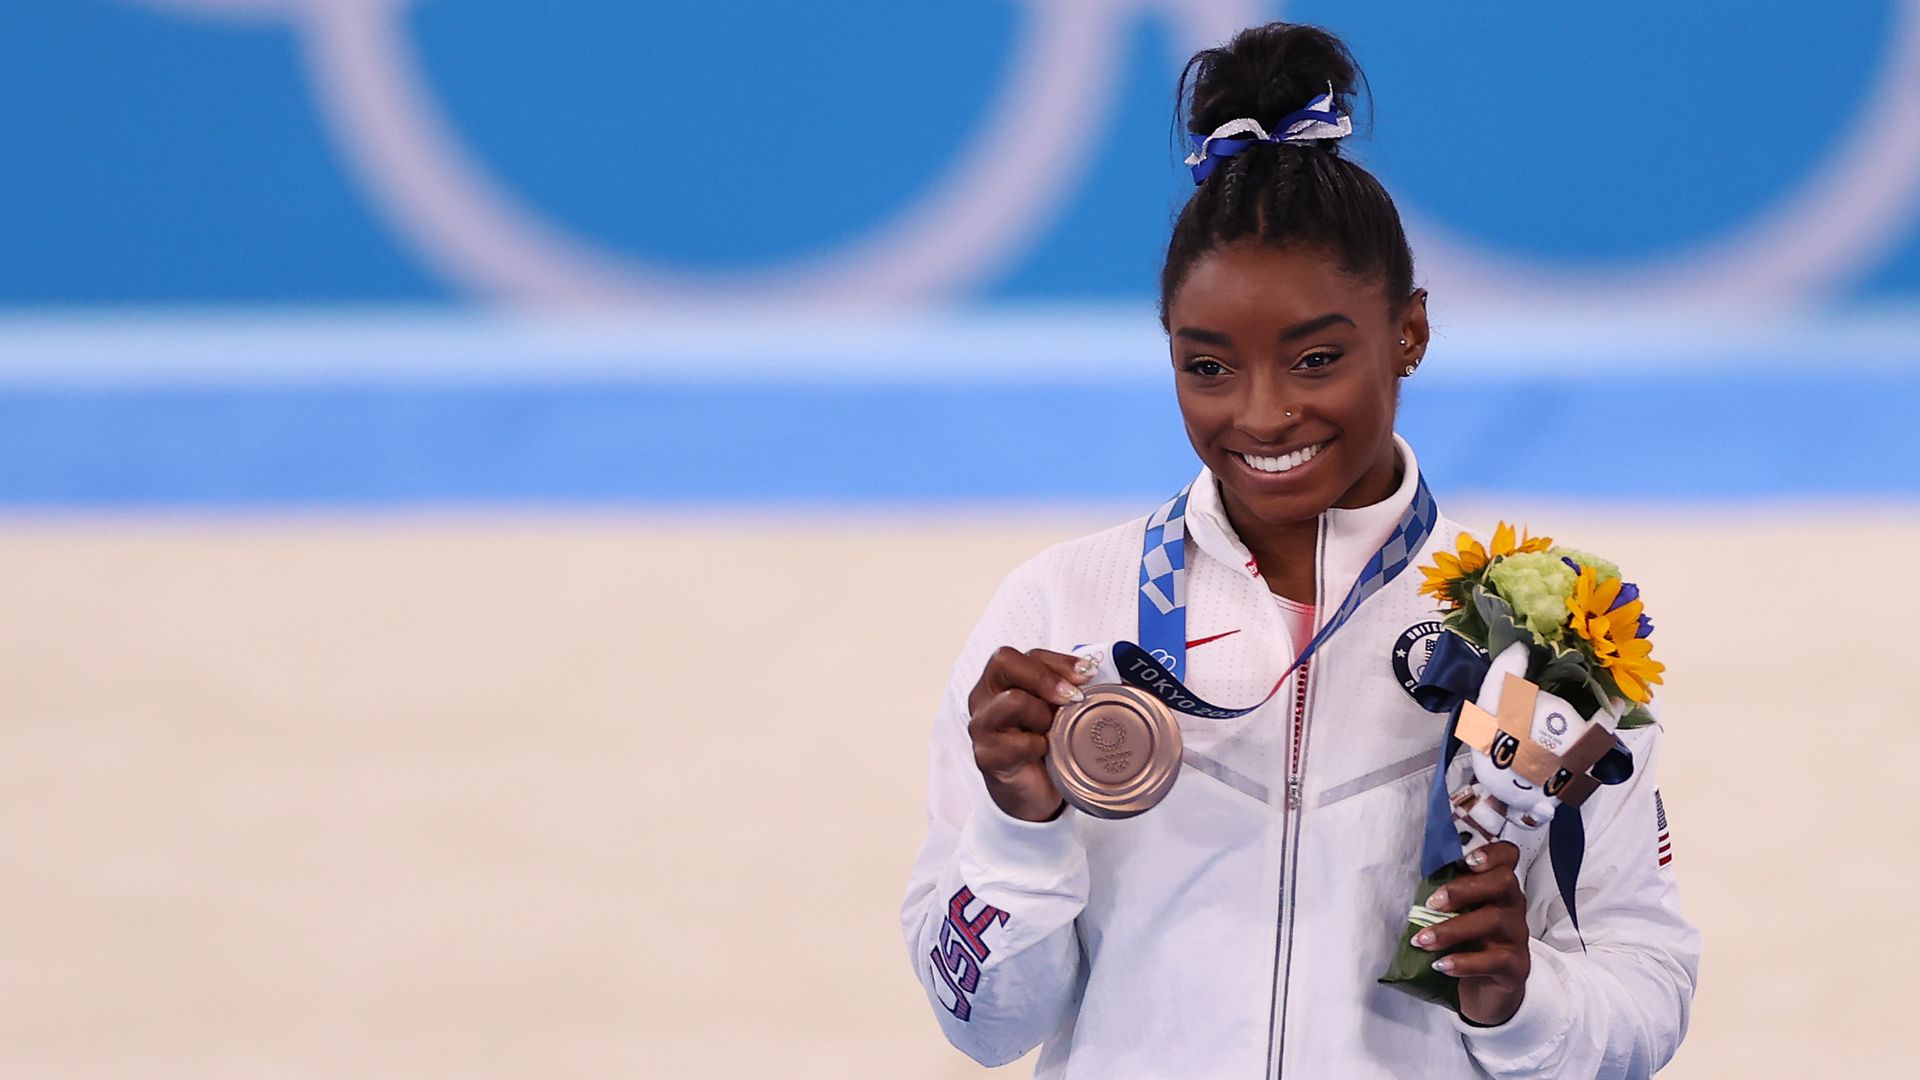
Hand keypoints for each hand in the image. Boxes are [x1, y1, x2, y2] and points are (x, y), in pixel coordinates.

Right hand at [966, 647, 1096, 821]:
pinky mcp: (986, 755)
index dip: (1058, 661)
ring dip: (1043, 715)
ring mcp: (981, 726)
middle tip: (1074, 697)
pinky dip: (1038, 746)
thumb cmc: (1044, 745)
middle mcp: (984, 697)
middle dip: (1046, 678)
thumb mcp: (1057, 710)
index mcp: (1000, 680)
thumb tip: (1110, 673)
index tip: (1088, 673)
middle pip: (1004, 662)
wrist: (1032, 792)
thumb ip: (1071, 688)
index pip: (1023, 654)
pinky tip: (1045, 753)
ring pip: (1013, 700)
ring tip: (1052, 732)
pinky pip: (1017, 743)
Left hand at [1412, 841, 1531, 1025]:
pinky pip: (1496, 960)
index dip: (1491, 852)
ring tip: (1422, 940)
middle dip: (1464, 889)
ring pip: (1496, 920)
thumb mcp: (1454, 914)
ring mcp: (1516, 935)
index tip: (1465, 860)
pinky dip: (1465, 962)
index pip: (1507, 856)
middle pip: (1503, 882)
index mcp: (1496, 886)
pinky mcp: (1516, 966)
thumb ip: (1441, 896)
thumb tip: (1400, 882)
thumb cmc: (1466, 943)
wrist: (1486, 989)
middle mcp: (1511, 905)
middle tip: (1431, 903)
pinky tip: (1441, 965)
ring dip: (1453, 929)